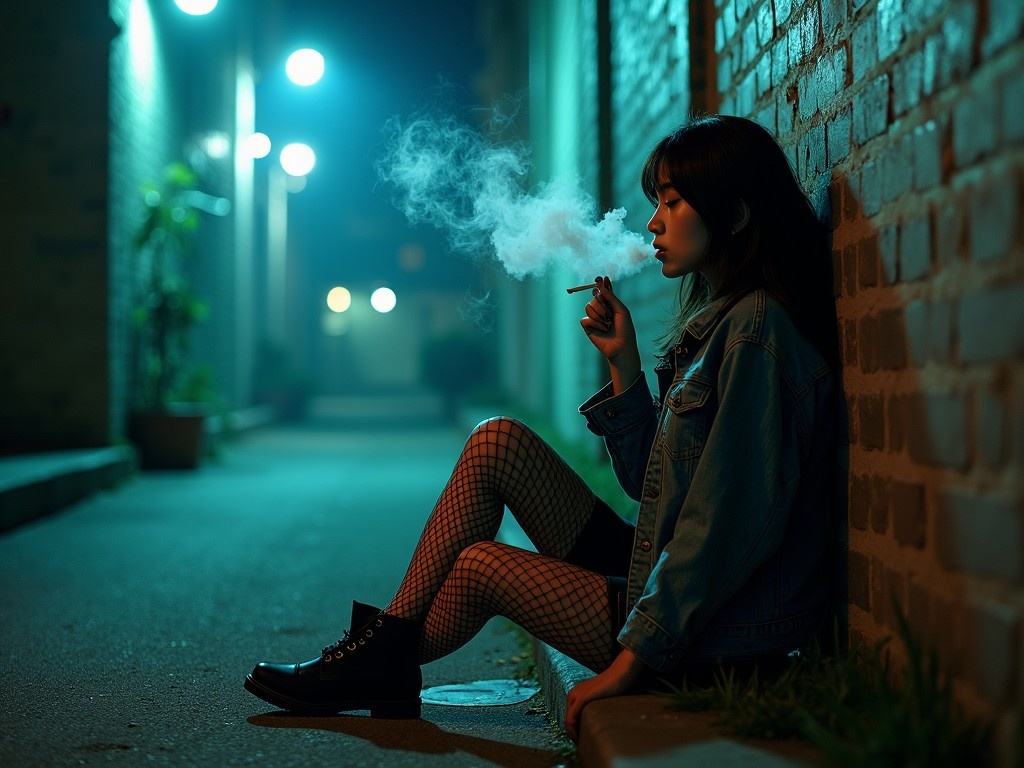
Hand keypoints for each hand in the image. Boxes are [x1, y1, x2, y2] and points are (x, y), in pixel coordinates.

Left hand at [564, 648, 644, 742]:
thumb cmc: (613, 687)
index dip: (573, 730)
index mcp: (575, 694)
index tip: (581, 740)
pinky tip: (579, 738)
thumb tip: (593, 721)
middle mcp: (572, 694)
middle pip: (567, 720)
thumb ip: (594, 706)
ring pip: (568, 721)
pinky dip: (573, 730)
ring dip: (572, 735)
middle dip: (572, 734)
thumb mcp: (600, 698)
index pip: (570, 716)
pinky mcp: (581, 698)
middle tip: (581, 745)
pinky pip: (571, 718)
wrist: (618, 674)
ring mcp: (575, 695)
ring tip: (581, 744)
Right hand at [579, 276, 640, 393]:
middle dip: (602, 305)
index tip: (600, 278)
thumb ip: (611, 297)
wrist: (621, 346)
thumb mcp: (621, 310)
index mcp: (611, 304)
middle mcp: (602, 309)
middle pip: (595, 298)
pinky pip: (585, 319)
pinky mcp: (588, 326)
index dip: (602, 284)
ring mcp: (594, 317)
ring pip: (589, 307)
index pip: (605, 291)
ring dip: (599, 315)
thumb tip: (600, 285)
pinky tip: (602, 330)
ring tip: (607, 324)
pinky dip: (595, 324)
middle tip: (610, 315)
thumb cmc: (625, 329)